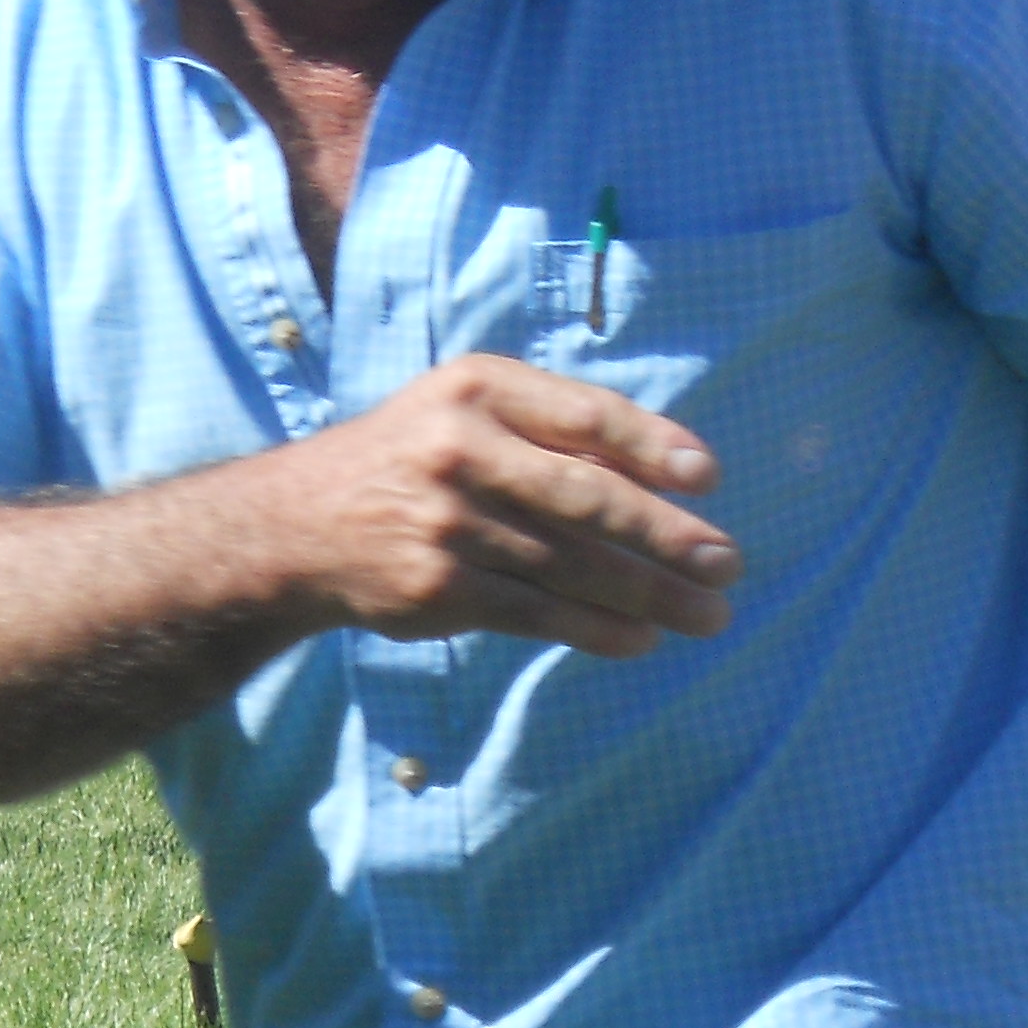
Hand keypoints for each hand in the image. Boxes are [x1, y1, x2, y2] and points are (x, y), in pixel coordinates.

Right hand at [276, 355, 736, 659]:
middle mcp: (461, 448)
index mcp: (478, 387)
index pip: (586, 415)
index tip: (710, 476)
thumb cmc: (412, 459)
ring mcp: (448, 522)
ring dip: (651, 596)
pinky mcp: (439, 587)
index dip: (655, 445)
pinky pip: (538, 613)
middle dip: (668, 535)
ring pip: (572, 565)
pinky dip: (597, 630)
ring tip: (708, 614)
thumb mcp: (466, 411)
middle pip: (588, 496)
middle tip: (728, 563)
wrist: (298, 525)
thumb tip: (669, 474)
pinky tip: (642, 639)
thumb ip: (551, 430)